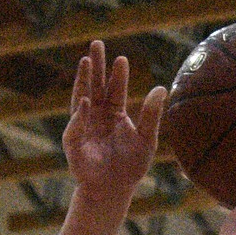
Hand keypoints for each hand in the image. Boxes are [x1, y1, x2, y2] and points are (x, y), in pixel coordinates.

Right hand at [63, 40, 166, 201]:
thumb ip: (152, 115)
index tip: (121, 59)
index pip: (115, 89)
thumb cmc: (130, 166)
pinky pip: (76, 126)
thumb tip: (161, 88)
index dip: (118, 75)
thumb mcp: (147, 139)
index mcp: (114, 114)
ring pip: (81, 97)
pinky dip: (80, 114)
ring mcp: (84, 127)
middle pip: (96, 85)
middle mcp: (97, 116)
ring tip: (86, 60)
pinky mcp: (74, 143)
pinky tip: (87, 101)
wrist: (114, 190)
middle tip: (96, 44)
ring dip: (83, 80)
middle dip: (96, 66)